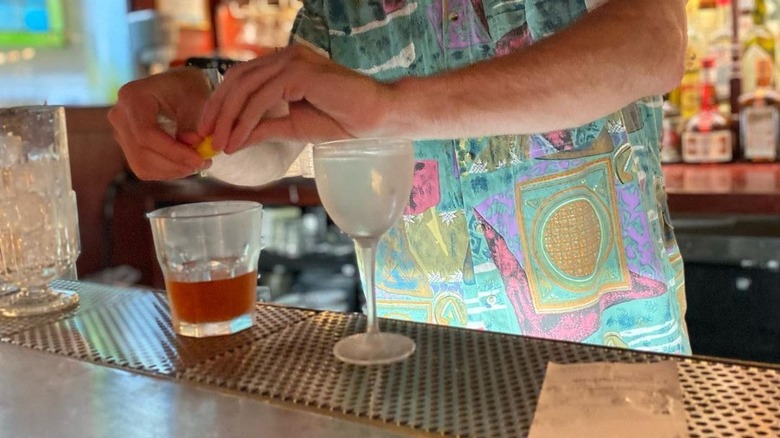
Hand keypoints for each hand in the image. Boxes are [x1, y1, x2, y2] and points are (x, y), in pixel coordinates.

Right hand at [108, 68, 211, 180]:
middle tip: (203, 162)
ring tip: (197, 163)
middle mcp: (120, 116)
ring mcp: (120, 133)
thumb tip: (193, 147)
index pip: (147, 134)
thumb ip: (195, 124)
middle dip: (176, 164)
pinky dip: (168, 171)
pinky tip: (185, 163)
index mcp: (132, 97)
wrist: (177, 86)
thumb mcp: (197, 100)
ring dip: (174, 170)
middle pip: (142, 154)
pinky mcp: (128, 147)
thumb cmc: (188, 88)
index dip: (174, 152)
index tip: (199, 159)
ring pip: (142, 166)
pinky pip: (144, 169)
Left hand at [198, 45, 393, 153]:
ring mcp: (292, 60)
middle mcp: (285, 56)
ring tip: (220, 143)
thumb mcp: (293, 127)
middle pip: (237, 79)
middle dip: (217, 109)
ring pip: (246, 87)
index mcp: (284, 64)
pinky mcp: (299, 72)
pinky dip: (247, 120)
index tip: (209, 129)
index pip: (241, 78)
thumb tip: (234, 140)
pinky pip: (263, 97)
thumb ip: (264, 128)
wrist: (376, 117)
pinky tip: (238, 140)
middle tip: (205, 137)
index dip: (221, 103)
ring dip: (228, 118)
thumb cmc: (342, 120)